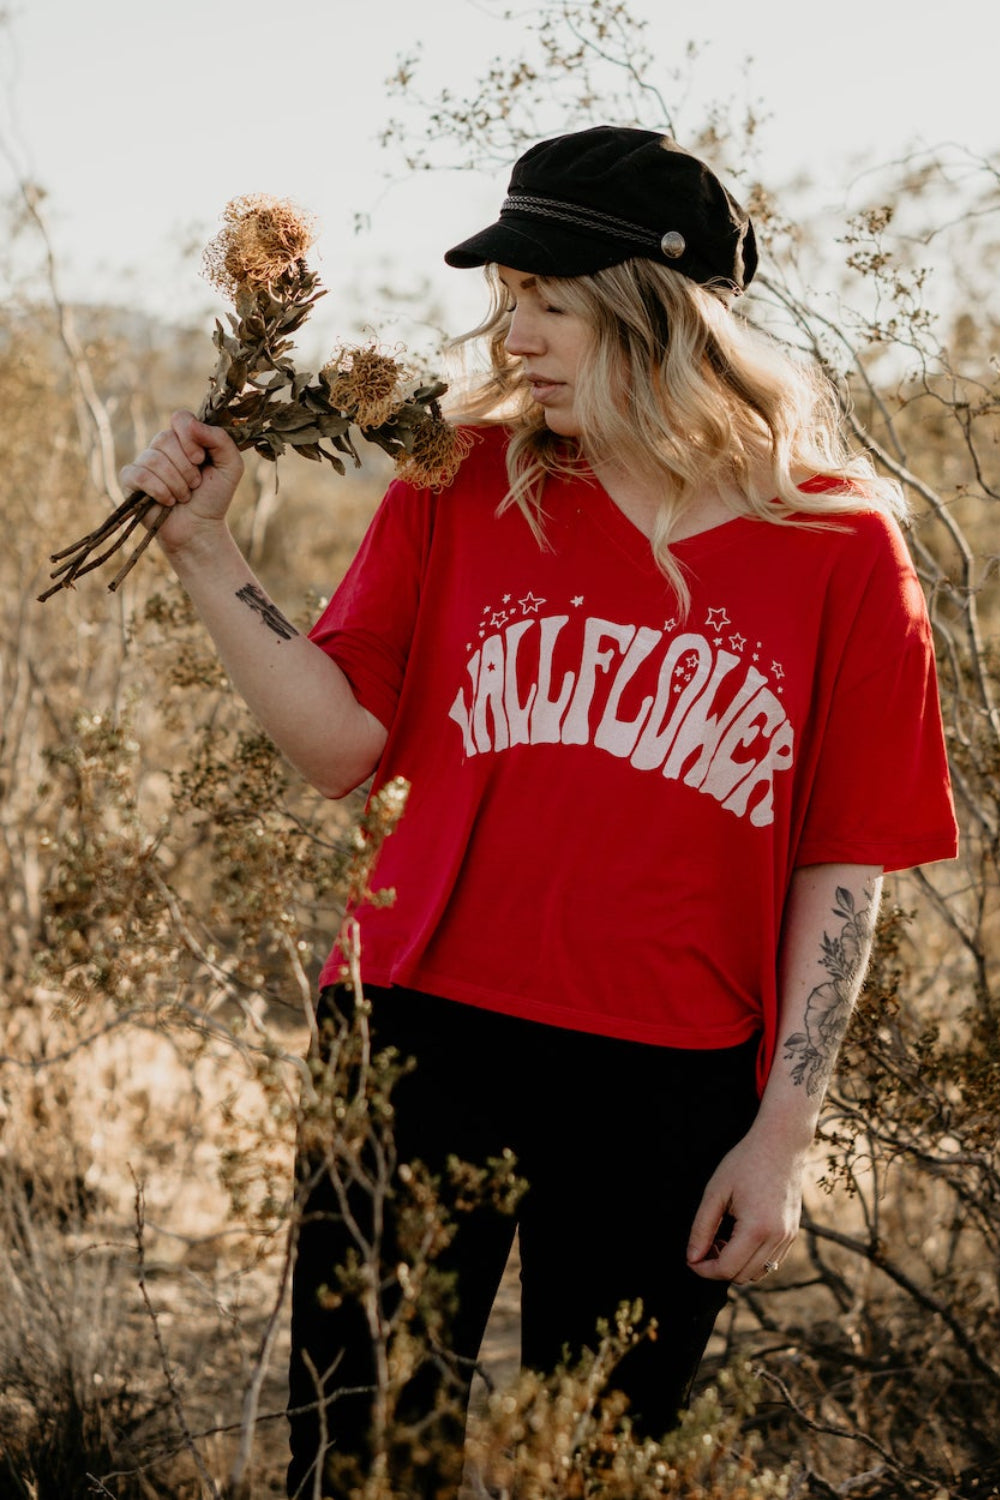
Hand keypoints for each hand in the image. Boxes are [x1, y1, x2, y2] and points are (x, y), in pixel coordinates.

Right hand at [119, 410, 244, 554]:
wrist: (199, 528)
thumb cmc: (214, 497)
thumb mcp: (230, 466)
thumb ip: (220, 440)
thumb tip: (191, 424)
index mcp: (185, 438)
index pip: (180, 418)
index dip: (189, 437)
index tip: (200, 459)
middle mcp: (162, 446)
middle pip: (165, 439)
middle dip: (186, 468)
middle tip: (195, 485)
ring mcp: (144, 462)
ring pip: (153, 459)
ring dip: (175, 484)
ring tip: (184, 496)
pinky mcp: (130, 480)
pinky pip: (140, 475)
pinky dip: (159, 491)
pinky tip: (167, 501)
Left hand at [685, 1123, 804, 1285]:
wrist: (780, 1144)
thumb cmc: (745, 1163)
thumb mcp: (715, 1192)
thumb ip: (702, 1228)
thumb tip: (692, 1257)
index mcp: (756, 1229)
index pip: (726, 1268)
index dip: (704, 1269)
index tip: (691, 1259)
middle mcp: (777, 1238)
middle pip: (742, 1276)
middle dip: (719, 1268)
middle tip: (706, 1245)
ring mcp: (788, 1237)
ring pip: (758, 1273)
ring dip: (737, 1265)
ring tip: (723, 1239)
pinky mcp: (793, 1234)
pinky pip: (772, 1262)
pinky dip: (753, 1259)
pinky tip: (740, 1237)